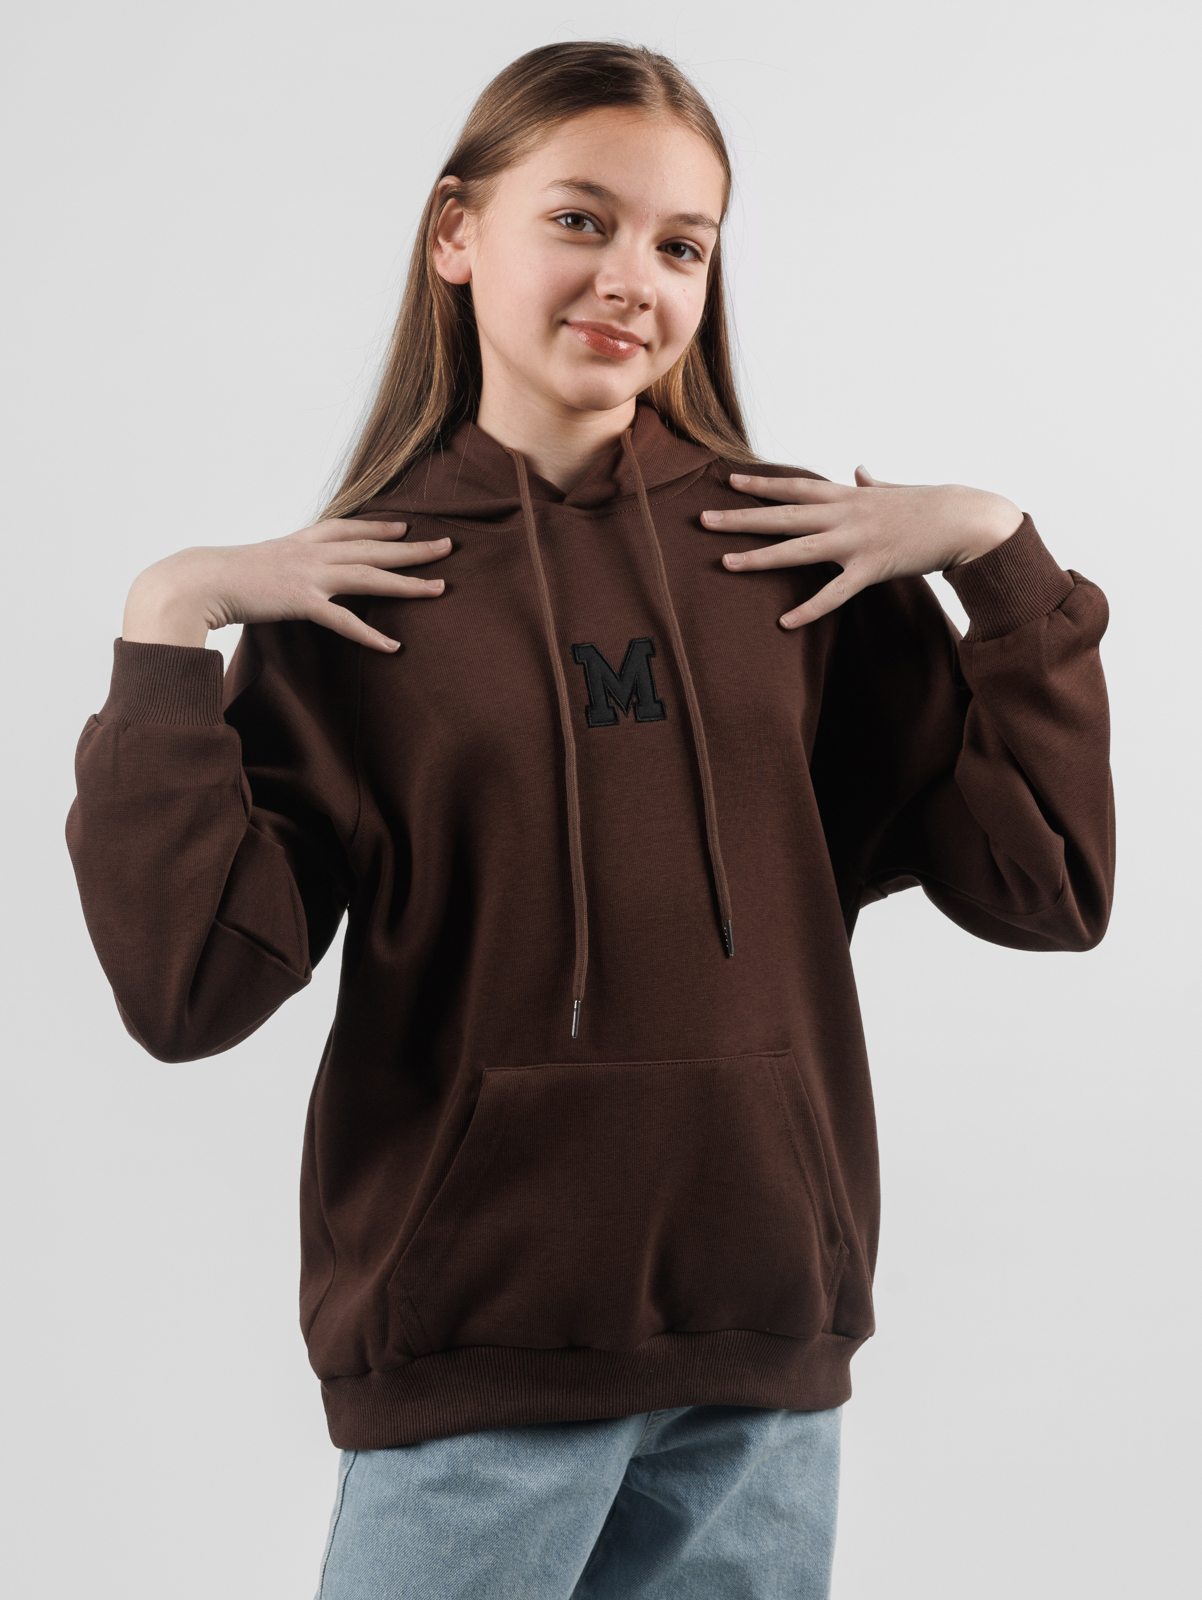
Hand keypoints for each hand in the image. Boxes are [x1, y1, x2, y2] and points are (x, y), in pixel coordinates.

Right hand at [122, 519, 451, 652]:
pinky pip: (345, 620)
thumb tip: (283, 576)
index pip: (348, 528)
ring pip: (370, 574)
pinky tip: (393, 645)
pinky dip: (370, 634)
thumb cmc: (222, 577)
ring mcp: (308, 575)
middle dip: (413, 546)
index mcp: (300, 541)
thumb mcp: (257, 564)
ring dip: (408, 581)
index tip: (405, 524)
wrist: (196, 580)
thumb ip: (279, 567)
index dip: (379, 525)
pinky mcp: (301, 601)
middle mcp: (311, 552)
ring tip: (440, 587)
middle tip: (448, 546)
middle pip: (373, 546)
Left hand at [701, 468, 1022, 627]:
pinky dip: (809, 609)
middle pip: (783, 514)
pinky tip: (784, 622)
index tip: (728, 479)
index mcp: (848, 495)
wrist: (968, 518)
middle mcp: (845, 513)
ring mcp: (856, 540)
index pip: (795, 486)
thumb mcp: (896, 489)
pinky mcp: (872, 568)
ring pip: (797, 549)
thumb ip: (873, 483)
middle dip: (741, 517)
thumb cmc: (934, 505)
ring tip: (724, 562)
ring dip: (759, 557)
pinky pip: (835, 594)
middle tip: (703, 518)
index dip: (761, 483)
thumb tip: (861, 468)